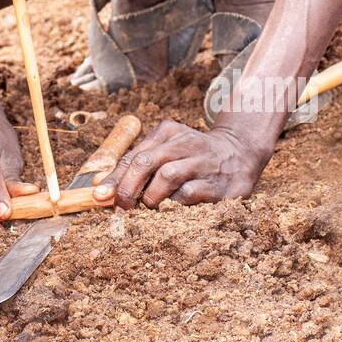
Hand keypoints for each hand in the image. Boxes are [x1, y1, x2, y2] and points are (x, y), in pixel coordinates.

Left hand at [91, 120, 269, 208]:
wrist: (241, 152)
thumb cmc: (193, 157)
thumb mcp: (167, 150)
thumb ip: (139, 166)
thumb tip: (103, 190)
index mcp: (167, 132)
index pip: (133, 156)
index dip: (114, 178)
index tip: (100, 196)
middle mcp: (184, 143)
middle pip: (145, 161)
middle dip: (127, 187)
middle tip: (122, 206)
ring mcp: (202, 161)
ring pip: (166, 176)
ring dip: (151, 197)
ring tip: (150, 206)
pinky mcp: (218, 183)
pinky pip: (188, 195)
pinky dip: (175, 204)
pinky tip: (174, 208)